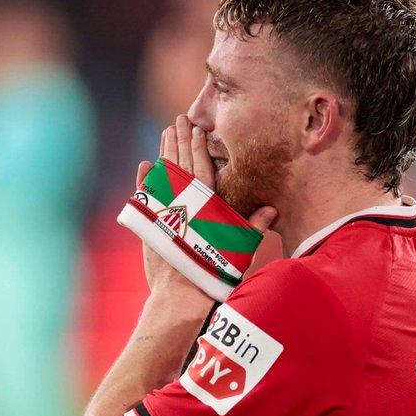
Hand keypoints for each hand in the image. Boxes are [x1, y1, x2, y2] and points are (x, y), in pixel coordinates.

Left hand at [136, 115, 276, 291]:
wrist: (181, 296)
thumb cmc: (214, 275)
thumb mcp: (238, 251)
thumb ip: (252, 228)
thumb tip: (271, 209)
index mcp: (205, 206)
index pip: (202, 168)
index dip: (199, 147)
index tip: (196, 128)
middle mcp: (183, 204)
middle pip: (181, 164)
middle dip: (180, 140)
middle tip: (179, 119)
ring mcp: (164, 211)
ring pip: (163, 174)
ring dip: (164, 152)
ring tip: (166, 133)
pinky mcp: (150, 224)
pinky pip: (146, 194)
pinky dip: (145, 179)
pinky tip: (146, 165)